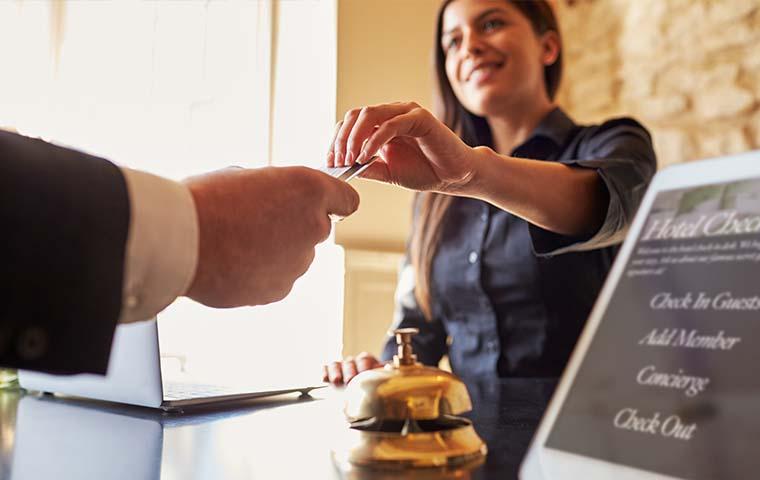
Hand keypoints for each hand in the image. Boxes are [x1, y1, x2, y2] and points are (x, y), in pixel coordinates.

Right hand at [183, 166, 358, 306]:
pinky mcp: (280, 290)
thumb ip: (276, 190)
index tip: (318, 205)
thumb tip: (276, 201)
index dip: (332, 201)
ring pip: (295, 256)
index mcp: (310, 190)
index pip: (347, 200)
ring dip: (276, 251)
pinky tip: (232, 263)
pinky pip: (277, 278)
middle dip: (294, 225)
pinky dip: (260, 273)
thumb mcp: (247, 176)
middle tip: (256, 221)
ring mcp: (299, 263)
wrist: (180, 240)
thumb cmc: (206, 200)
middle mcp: (314, 228)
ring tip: (236, 243)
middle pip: (316, 228)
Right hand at [322, 352, 383, 385]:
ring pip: (336, 364)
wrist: (362, 395)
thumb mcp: (380, 380)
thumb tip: (389, 370)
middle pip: (350, 362)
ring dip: (336, 372)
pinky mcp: (329, 373)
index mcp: (366, 361)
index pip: (365, 358)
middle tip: (350, 380)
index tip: (365, 373)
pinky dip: (324, 372)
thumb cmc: (373, 386)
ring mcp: (340, 367)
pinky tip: (324, 379)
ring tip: (336, 381)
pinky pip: (325, 368)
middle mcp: (353, 363)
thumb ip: (384, 375)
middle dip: (350, 370)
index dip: (364, 365)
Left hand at [327, 102, 478, 193]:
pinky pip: (390, 124)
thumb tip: (342, 168)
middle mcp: (392, 113)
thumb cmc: (425, 171)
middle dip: (342, 139)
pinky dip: (374, 140)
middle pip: (355, 115)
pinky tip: (366, 157)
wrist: (454, 177)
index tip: (330, 162)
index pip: (350, 123)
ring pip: (369, 114)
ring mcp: (406, 112)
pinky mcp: (420, 118)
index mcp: (382, 123)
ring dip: (354, 137)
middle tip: (338, 162)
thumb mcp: (388, 172)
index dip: (337, 141)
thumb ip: (367, 167)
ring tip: (350, 159)